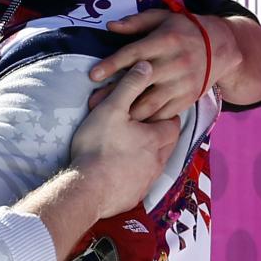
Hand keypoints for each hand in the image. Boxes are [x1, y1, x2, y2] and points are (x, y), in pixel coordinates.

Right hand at [70, 62, 180, 219]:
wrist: (88, 190)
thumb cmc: (99, 146)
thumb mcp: (112, 109)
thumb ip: (129, 86)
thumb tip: (146, 65)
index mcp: (157, 138)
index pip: (172, 123)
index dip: (165, 115)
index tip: (155, 111)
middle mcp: (158, 161)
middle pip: (168, 145)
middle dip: (159, 135)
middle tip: (144, 128)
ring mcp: (147, 181)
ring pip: (156, 164)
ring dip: (148, 156)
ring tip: (132, 149)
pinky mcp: (135, 196)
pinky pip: (141, 182)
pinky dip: (135, 175)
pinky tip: (122, 172)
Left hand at [88, 9, 240, 120]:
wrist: (222, 47)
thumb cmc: (185, 29)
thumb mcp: (163, 17)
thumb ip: (136, 22)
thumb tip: (110, 26)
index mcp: (165, 41)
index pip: (134, 54)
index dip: (112, 65)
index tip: (93, 75)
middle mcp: (174, 63)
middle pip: (139, 83)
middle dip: (114, 94)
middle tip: (93, 103)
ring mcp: (182, 83)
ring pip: (151, 103)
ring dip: (129, 112)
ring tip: (109, 117)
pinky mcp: (188, 98)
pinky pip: (165, 114)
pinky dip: (148, 120)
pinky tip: (132, 124)